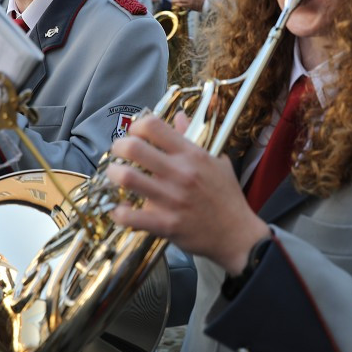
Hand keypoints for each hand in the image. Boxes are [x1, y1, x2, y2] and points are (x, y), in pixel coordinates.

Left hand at [107, 112, 269, 274]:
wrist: (238, 235)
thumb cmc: (228, 197)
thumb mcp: (217, 161)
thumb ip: (194, 138)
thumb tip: (179, 116)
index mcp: (192, 154)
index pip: (154, 126)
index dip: (137, 126)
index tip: (135, 134)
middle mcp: (180, 173)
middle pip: (133, 148)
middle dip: (118, 147)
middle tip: (118, 154)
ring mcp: (171, 199)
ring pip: (126, 178)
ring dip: (113, 175)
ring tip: (115, 176)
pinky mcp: (165, 224)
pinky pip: (130, 217)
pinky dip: (118, 212)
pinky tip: (120, 209)